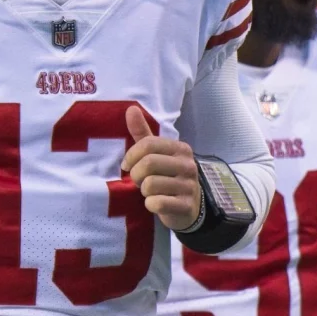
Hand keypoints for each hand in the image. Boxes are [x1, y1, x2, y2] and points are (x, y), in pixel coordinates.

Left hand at [122, 106, 201, 231]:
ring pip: (150, 184)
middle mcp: (188, 165)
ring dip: (143, 191)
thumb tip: (131, 108)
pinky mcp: (186, 205)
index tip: (127, 165)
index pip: (148, 144)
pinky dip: (150, 205)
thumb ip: (143, 134)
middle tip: (138, 181)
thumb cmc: (168, 177)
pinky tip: (156, 203)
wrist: (189, 207)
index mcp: (180, 148)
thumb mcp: (157, 154)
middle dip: (135, 174)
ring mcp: (189, 186)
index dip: (131, 155)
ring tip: (150, 191)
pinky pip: (157, 203)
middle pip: (148, 164)